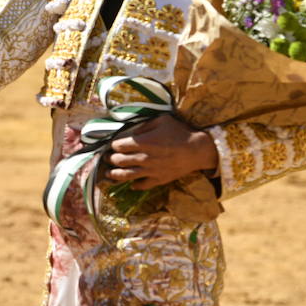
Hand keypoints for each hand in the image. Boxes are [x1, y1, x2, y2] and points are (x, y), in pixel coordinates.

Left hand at [103, 115, 217, 189]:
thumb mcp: (162, 120)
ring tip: (108, 173)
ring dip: (114, 174)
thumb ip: (144, 125)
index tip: (113, 145)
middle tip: (107, 157)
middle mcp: (144, 158)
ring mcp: (151, 171)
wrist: (198, 150)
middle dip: (110, 159)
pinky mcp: (159, 180)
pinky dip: (134, 185)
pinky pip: (142, 185)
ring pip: (126, 175)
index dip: (114, 145)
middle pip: (119, 161)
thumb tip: (132, 132)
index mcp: (144, 142)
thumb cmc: (180, 132)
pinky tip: (131, 184)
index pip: (119, 146)